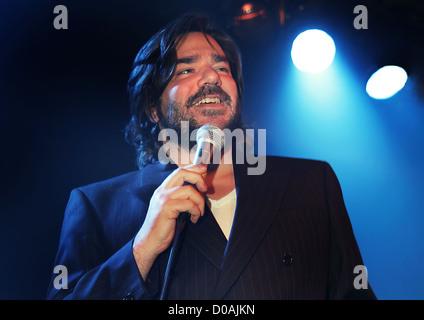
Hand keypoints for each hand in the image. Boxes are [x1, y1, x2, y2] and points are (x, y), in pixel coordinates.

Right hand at [132, 164, 207, 279]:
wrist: (149, 242)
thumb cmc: (162, 228)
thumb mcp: (174, 209)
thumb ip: (183, 199)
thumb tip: (200, 191)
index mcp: (163, 190)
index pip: (178, 171)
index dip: (192, 168)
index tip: (203, 168)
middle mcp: (161, 191)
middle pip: (182, 173)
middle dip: (197, 178)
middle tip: (205, 188)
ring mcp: (163, 198)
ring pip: (188, 189)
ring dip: (199, 201)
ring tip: (198, 212)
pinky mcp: (166, 207)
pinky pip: (188, 203)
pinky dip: (195, 211)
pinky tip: (193, 219)